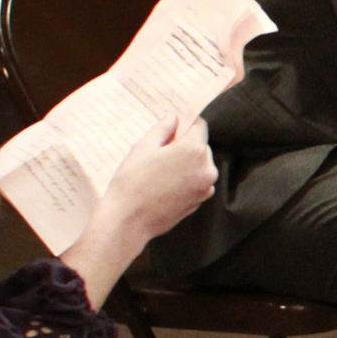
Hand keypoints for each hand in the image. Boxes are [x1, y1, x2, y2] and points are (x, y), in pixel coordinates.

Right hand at [60, 114, 213, 310]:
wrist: (129, 220)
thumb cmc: (132, 181)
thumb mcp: (143, 147)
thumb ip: (163, 128)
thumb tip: (174, 117)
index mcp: (194, 150)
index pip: (199, 126)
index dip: (184, 123)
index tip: (171, 126)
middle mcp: (207, 168)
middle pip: (200, 145)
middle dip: (183, 144)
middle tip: (157, 151)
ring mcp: (206, 187)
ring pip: (199, 164)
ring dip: (184, 162)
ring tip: (158, 170)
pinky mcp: (200, 201)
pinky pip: (196, 181)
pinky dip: (185, 178)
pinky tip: (163, 184)